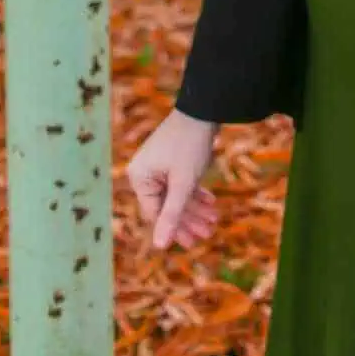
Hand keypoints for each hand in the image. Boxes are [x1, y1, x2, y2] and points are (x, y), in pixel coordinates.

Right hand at [126, 109, 220, 250]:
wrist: (203, 108)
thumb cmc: (190, 145)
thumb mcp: (183, 183)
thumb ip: (171, 215)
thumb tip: (160, 247)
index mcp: (140, 177)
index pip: (155, 213)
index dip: (175, 229)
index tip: (193, 243)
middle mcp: (145, 172)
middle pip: (166, 205)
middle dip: (189, 219)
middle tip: (208, 233)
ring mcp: (158, 164)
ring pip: (176, 194)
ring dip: (195, 207)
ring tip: (214, 220)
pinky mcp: (171, 159)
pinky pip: (180, 182)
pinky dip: (194, 192)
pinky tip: (210, 202)